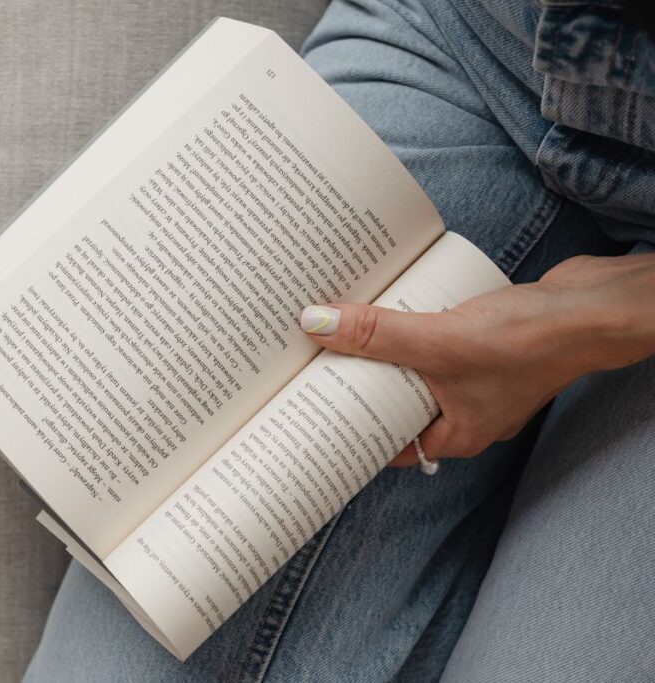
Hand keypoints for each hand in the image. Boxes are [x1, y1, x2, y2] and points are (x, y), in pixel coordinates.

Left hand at [304, 253, 654, 466]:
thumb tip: (315, 324)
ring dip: (385, 351)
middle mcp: (466, 412)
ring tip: (342, 332)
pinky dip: (413, 329)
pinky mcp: (487, 344)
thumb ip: (377, 334)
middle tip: (315, 366)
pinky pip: (436, 342)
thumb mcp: (438, 340)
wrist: (597, 308)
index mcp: (456, 435)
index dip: (350, 431)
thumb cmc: (531, 341)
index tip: (312, 413)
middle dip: (360, 384)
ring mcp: (479, 378)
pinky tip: (391, 307)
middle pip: (397, 404)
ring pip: (416, 370)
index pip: (388, 445)